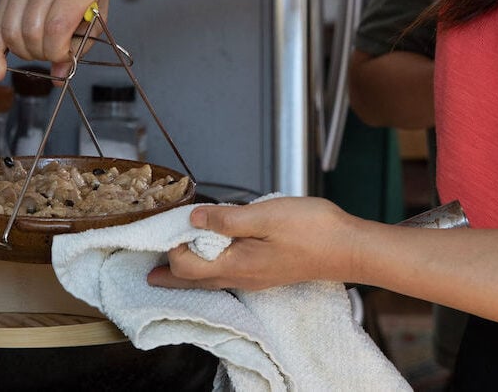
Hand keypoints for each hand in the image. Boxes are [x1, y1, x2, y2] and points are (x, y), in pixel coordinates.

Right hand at [0, 0, 115, 79]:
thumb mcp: (99, 15)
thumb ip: (81, 47)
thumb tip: (58, 78)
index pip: (55, 30)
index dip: (58, 52)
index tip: (66, 54)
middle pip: (30, 32)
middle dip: (40, 54)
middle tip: (52, 52)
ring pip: (11, 30)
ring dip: (22, 51)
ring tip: (38, 49)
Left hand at [147, 196, 360, 290]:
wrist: (349, 247)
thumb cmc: (312, 229)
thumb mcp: (266, 215)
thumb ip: (227, 218)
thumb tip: (193, 219)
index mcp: (238, 264)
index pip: (189, 265)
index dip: (172, 249)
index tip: (162, 228)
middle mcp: (243, 277)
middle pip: (196, 280)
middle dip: (171, 274)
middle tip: (148, 272)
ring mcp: (257, 277)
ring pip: (213, 279)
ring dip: (190, 272)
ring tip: (172, 268)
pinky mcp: (268, 271)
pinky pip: (229, 275)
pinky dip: (211, 268)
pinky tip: (214, 259)